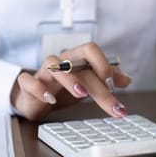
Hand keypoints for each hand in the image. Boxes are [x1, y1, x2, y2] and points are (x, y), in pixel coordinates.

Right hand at [10, 42, 131, 120]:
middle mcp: (60, 62)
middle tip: (113, 106)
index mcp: (75, 59)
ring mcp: (43, 72)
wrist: (33, 99)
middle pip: (79, 65)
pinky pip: (28, 81)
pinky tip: (50, 99)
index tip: (114, 85)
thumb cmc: (61, 88)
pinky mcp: (28, 84)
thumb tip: (127, 79)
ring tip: (81, 94)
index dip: (103, 64)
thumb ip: (105, 80)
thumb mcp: (86, 83)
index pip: (90, 49)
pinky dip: (39, 88)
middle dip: (99, 87)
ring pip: (53, 65)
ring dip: (69, 78)